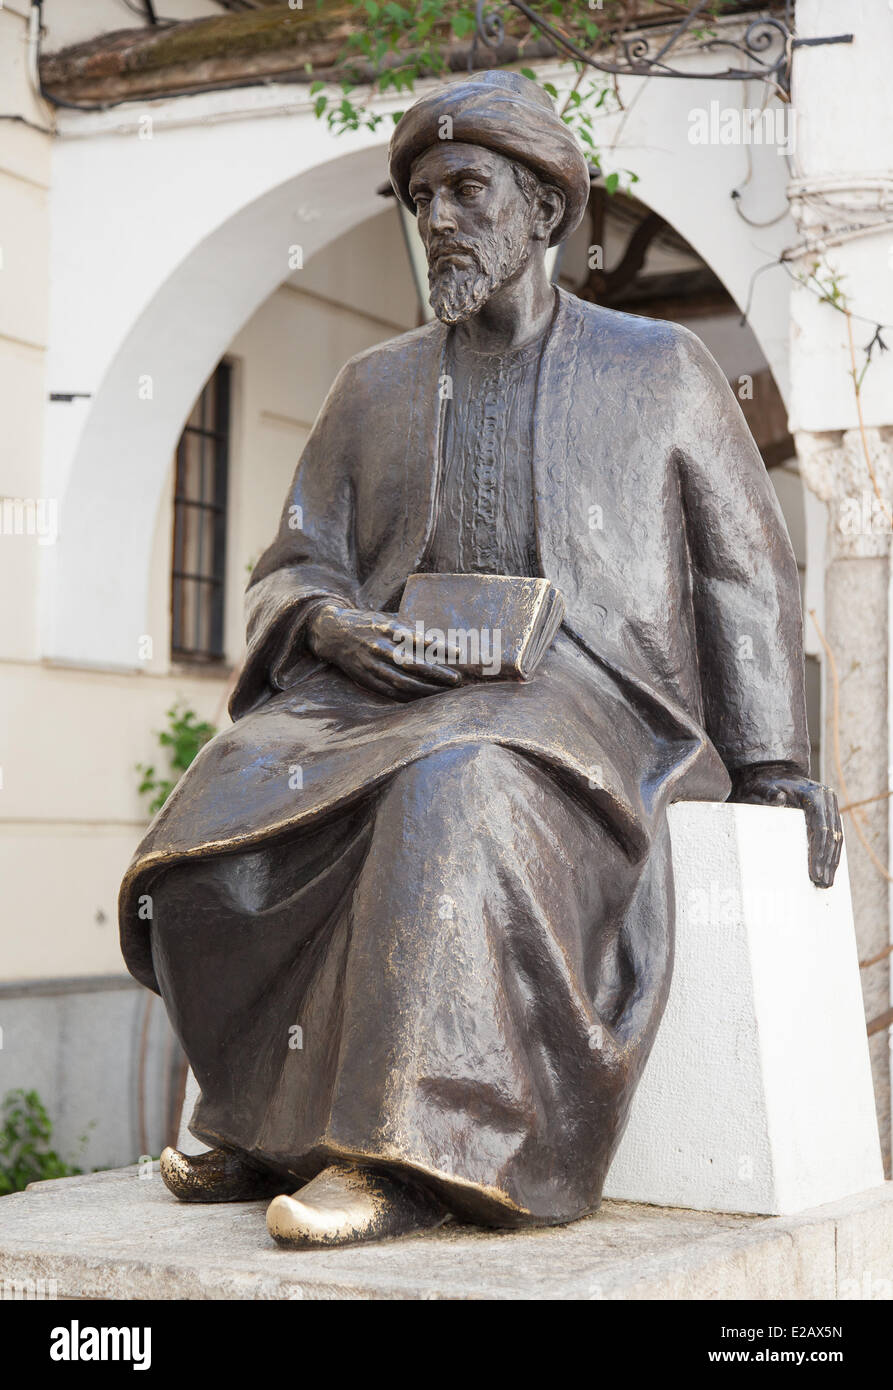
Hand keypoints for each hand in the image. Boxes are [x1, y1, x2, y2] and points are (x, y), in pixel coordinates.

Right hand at [307, 602, 462, 701]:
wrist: (332, 632)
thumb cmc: (366, 623)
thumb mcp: (386, 618)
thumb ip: (408, 627)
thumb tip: (437, 634)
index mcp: (387, 628)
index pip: (418, 639)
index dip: (439, 647)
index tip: (459, 652)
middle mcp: (380, 647)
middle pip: (413, 664)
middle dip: (437, 673)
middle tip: (456, 679)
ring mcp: (371, 664)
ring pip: (402, 681)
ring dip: (425, 688)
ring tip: (444, 691)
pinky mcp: (366, 678)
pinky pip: (389, 691)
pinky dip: (408, 696)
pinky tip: (423, 698)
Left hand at [729, 762, 842, 888]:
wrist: (771, 773)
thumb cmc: (764, 783)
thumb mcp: (763, 787)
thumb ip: (769, 793)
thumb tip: (780, 800)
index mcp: (816, 795)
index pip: (821, 829)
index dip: (819, 853)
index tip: (814, 873)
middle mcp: (828, 799)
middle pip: (832, 836)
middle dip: (827, 862)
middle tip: (822, 884)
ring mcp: (830, 806)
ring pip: (836, 838)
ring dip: (831, 862)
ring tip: (826, 883)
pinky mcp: (827, 813)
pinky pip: (832, 836)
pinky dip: (830, 854)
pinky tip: (827, 870)